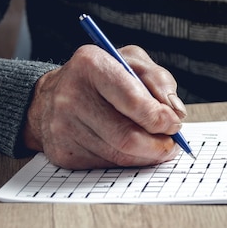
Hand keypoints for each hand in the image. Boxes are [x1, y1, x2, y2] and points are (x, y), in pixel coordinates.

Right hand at [23, 45, 187, 168]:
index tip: (174, 123)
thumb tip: (175, 112)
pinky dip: (127, 160)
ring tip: (156, 146)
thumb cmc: (100, 77)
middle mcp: (71, 96)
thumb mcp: (131, 62)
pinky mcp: (63, 153)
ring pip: (120, 156)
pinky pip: (107, 166)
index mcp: (91, 65)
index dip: (159, 118)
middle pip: (127, 136)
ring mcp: (63, 128)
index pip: (133, 101)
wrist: (51, 96)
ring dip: (147, 155)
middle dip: (159, 144)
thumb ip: (159, 80)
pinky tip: (130, 149)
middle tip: (172, 143)